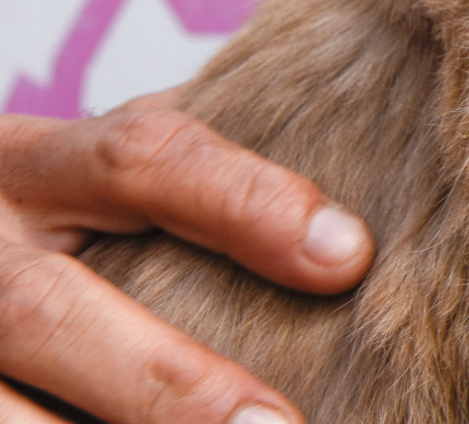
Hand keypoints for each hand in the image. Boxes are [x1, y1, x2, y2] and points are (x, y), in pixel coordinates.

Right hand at [0, 90, 373, 423]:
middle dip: (166, 381)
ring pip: (2, 411)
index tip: (346, 256)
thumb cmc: (48, 226)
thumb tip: (343, 226)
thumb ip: (191, 183)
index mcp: (33, 167)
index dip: (243, 202)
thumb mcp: (92, 179)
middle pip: (48, 309)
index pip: (138, 158)